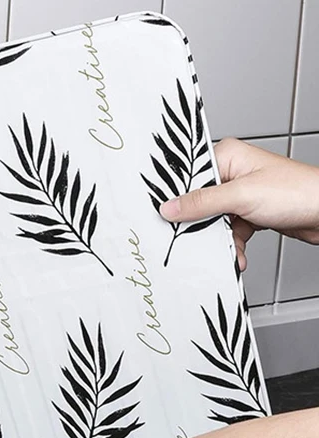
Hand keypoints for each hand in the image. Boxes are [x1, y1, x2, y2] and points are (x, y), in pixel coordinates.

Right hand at [160, 138, 318, 270]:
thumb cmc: (298, 192)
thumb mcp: (241, 196)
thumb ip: (202, 203)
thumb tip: (169, 208)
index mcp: (226, 156)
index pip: (188, 176)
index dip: (177, 199)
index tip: (167, 218)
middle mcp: (231, 173)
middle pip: (198, 202)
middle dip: (201, 225)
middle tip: (199, 237)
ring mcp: (240, 194)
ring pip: (212, 221)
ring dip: (219, 240)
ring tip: (228, 248)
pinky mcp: (247, 212)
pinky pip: (227, 232)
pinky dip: (232, 245)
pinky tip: (238, 253)